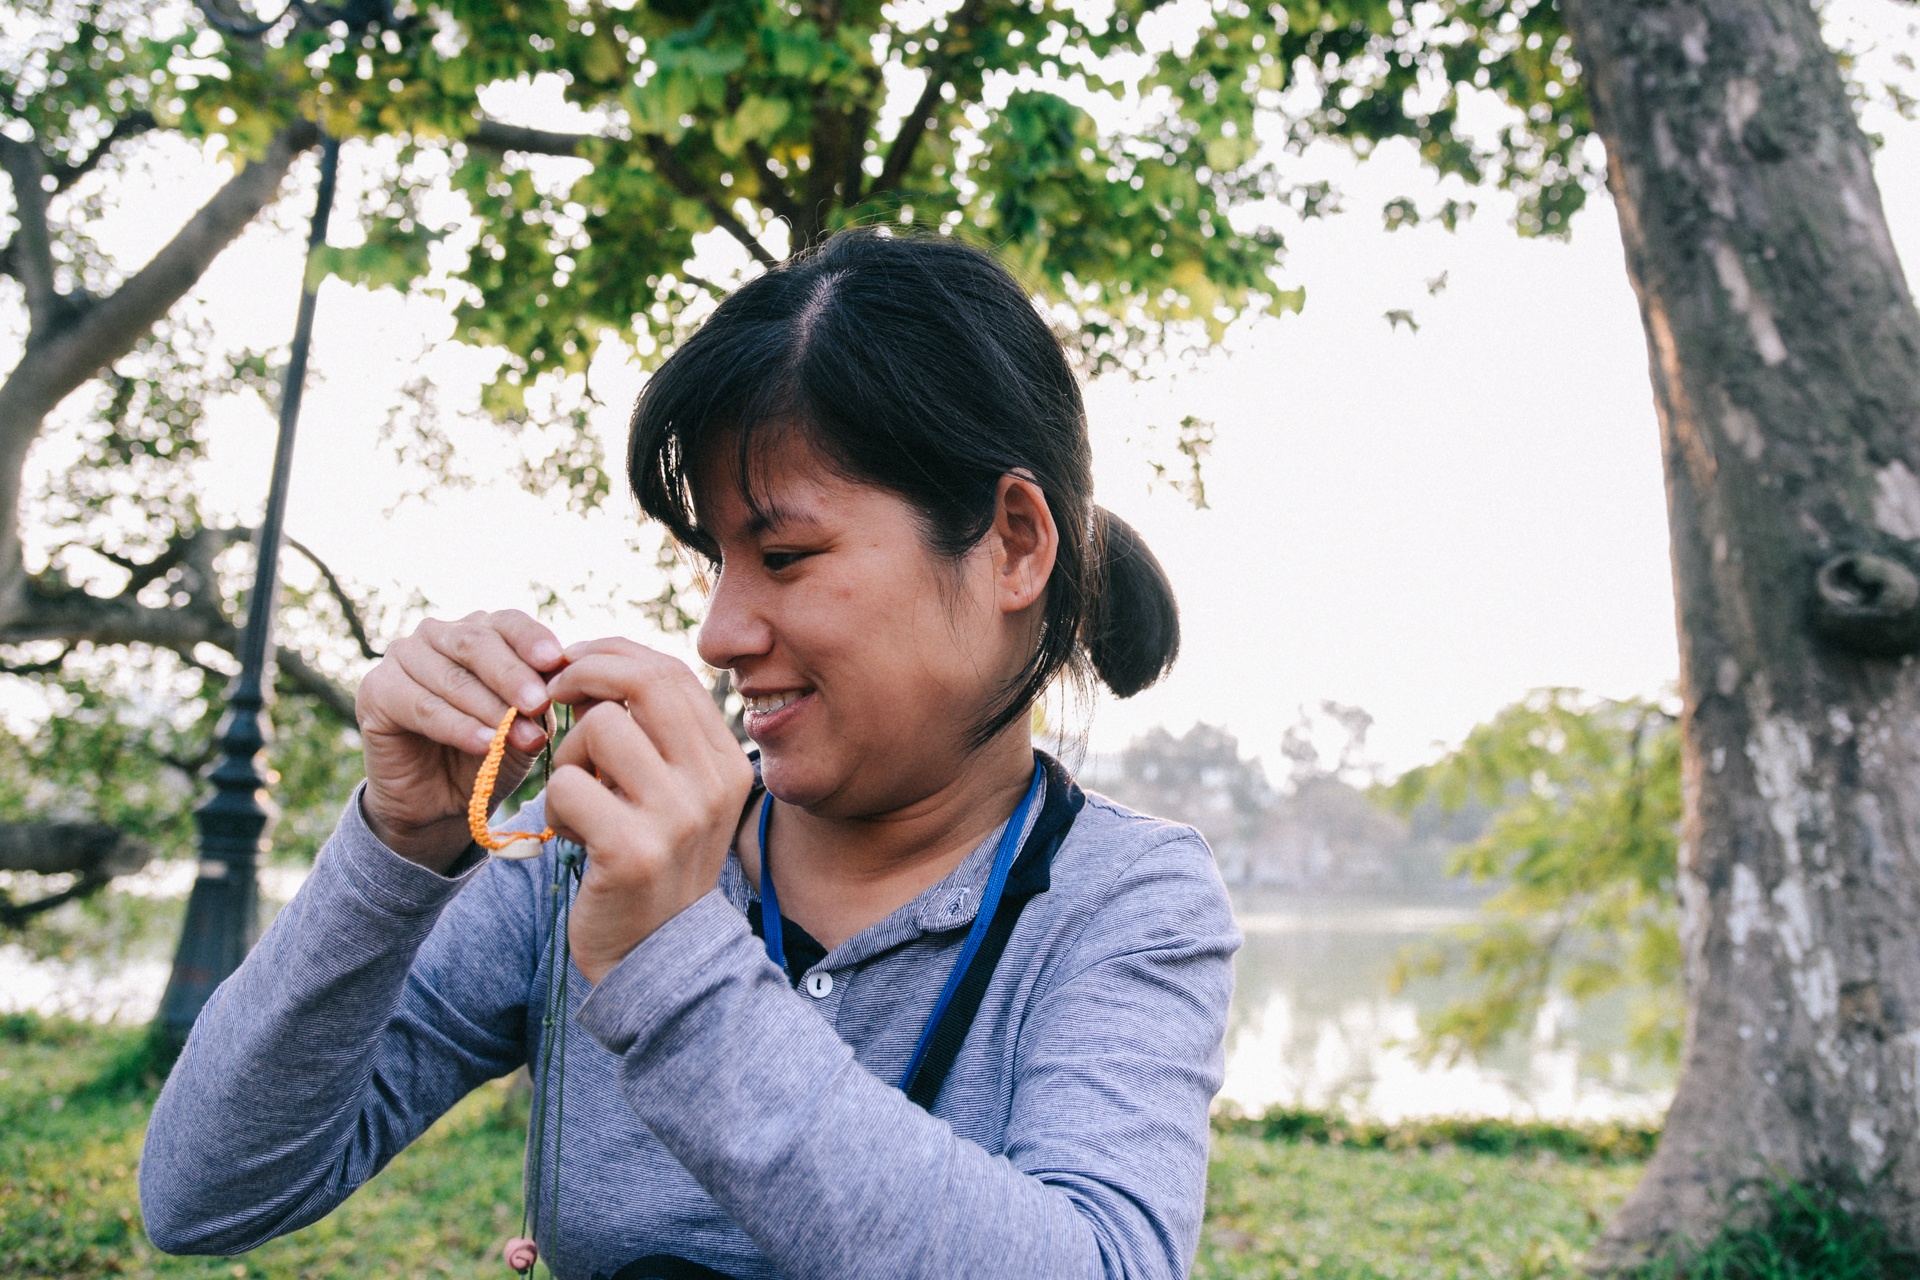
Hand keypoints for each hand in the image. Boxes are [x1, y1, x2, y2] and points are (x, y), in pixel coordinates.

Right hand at [354, 610, 563, 870]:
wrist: (443, 801)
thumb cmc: (492, 752)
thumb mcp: (527, 723)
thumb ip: (540, 697)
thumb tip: (560, 675)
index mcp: (478, 630)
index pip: (507, 622)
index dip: (532, 639)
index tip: (555, 661)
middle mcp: (437, 635)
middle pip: (478, 644)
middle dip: (513, 676)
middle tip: (539, 704)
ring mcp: (402, 658)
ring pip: (452, 678)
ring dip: (490, 709)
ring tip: (521, 737)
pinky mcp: (376, 691)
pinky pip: (423, 707)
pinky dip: (458, 727)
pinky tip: (485, 744)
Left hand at [543, 638, 754, 982]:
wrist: (655, 957)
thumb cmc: (653, 862)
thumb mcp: (677, 795)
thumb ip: (659, 736)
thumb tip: (607, 662)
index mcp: (727, 763)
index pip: (672, 672)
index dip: (614, 654)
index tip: (574, 665)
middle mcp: (712, 784)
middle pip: (643, 682)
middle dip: (584, 672)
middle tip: (553, 694)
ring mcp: (677, 818)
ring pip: (600, 729)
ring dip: (568, 756)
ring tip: (576, 796)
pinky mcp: (631, 850)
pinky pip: (568, 785)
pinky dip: (555, 804)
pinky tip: (571, 834)